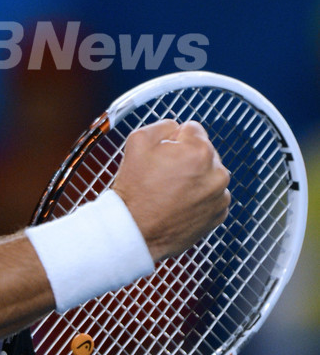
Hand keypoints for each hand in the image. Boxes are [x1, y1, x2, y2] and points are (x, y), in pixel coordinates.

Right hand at [113, 119, 230, 260]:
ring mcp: (219, 196)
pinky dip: (198, 197)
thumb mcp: (137, 140)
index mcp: (200, 151)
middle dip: (186, 158)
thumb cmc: (135, 189)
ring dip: (194, 178)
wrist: (135, 229)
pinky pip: (211, 196)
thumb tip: (176, 128)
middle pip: (203, 152)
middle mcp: (216, 173)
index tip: (162, 155)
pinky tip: (178, 203)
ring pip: (208, 174)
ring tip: (170, 191)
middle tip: (163, 174)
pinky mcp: (218, 214)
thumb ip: (163, 125)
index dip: (173, 140)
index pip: (192, 130)